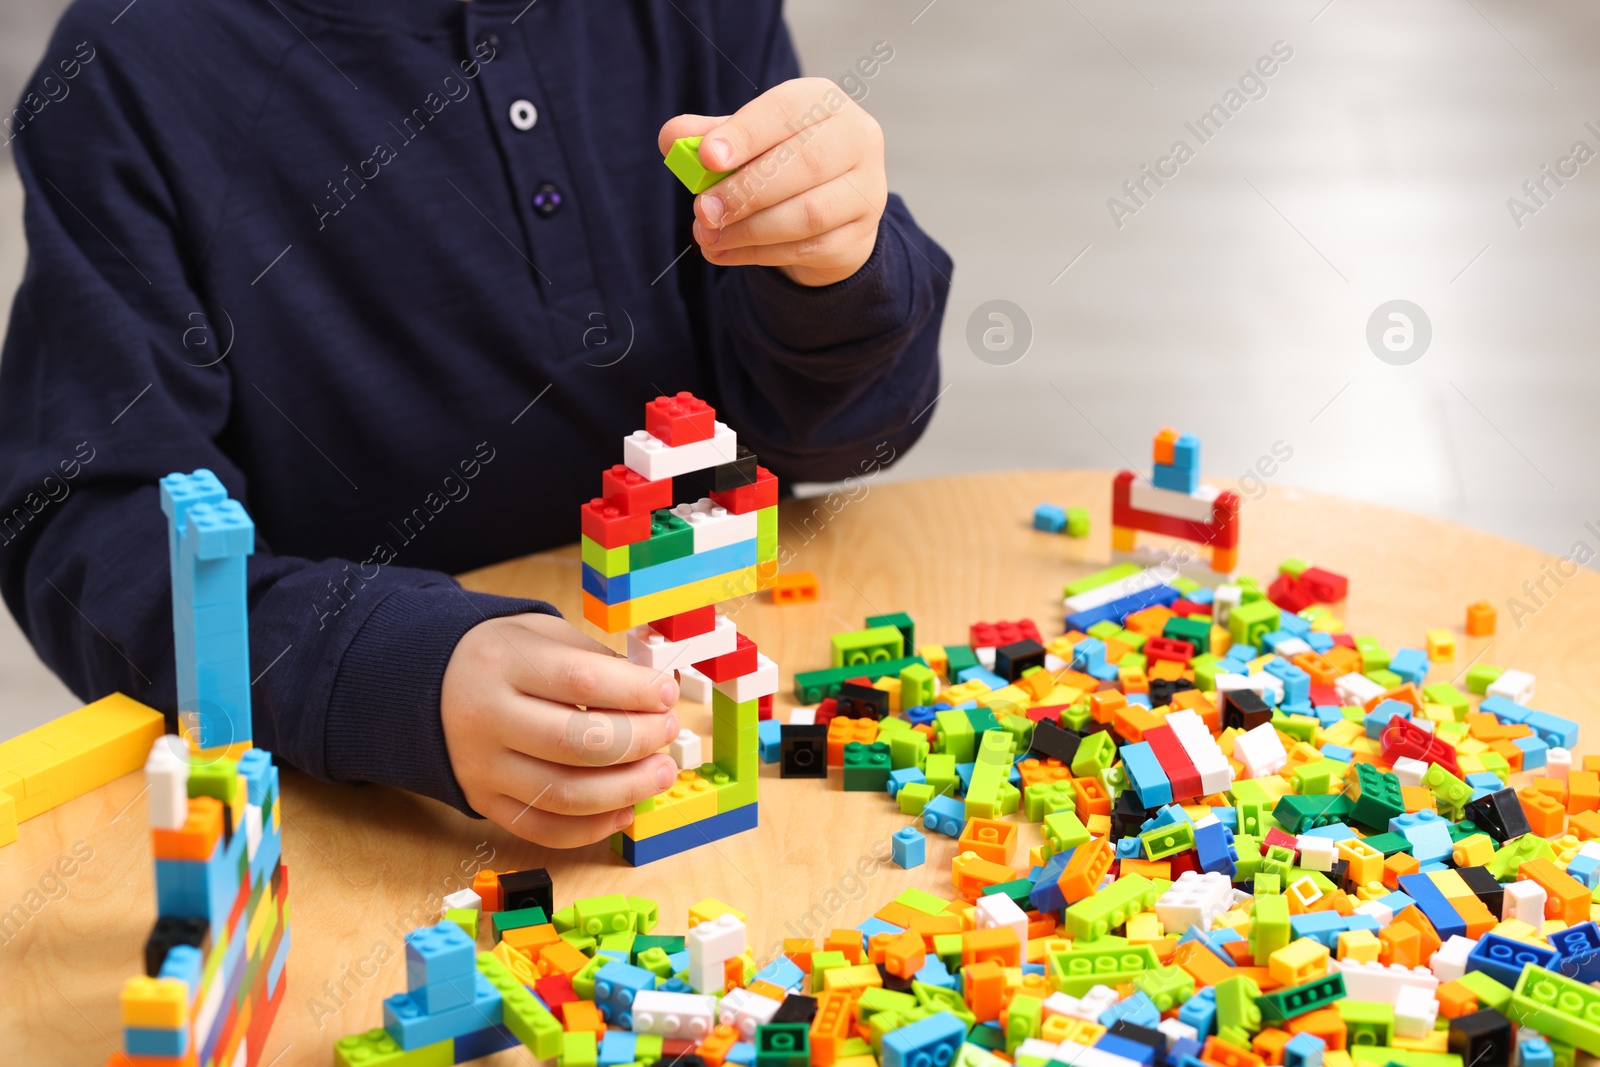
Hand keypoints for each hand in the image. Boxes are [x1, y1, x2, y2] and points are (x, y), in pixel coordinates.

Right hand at [441, 612, 681, 846]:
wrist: (428, 686)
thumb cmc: (503, 657)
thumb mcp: (542, 634)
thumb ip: (596, 661)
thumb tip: (656, 695)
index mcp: (502, 663)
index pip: (581, 681)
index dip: (635, 692)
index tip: (666, 693)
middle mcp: (486, 718)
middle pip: (576, 743)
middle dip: (638, 741)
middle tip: (667, 733)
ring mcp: (482, 767)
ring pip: (564, 795)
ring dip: (626, 790)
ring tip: (660, 773)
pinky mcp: (483, 803)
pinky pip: (543, 829)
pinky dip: (592, 828)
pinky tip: (624, 809)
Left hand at [659, 77, 886, 286]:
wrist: (830, 215)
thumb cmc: (783, 163)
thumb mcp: (746, 142)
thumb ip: (710, 137)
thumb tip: (671, 137)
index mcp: (825, 102)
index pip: (787, 109)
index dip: (746, 133)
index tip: (707, 157)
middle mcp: (856, 140)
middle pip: (804, 163)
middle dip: (745, 190)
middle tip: (702, 210)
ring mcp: (866, 192)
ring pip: (807, 214)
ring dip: (749, 229)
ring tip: (708, 236)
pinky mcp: (859, 238)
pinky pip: (807, 249)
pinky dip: (759, 254)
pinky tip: (724, 253)